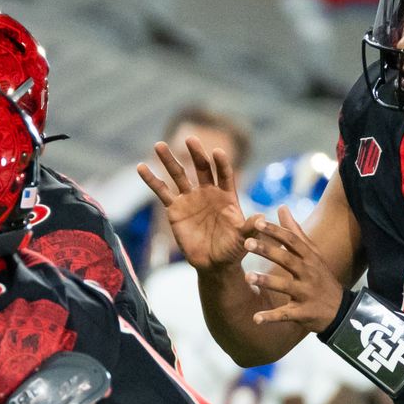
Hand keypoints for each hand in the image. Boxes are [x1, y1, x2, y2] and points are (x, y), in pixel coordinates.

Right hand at [137, 138, 248, 271]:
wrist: (214, 264)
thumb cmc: (233, 250)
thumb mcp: (244, 239)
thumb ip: (250, 227)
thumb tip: (262, 217)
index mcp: (227, 195)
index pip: (225, 174)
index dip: (221, 164)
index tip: (217, 152)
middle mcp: (208, 192)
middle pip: (202, 168)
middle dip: (196, 154)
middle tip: (190, 139)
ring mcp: (190, 198)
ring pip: (178, 175)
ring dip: (168, 160)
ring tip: (159, 145)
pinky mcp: (175, 208)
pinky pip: (162, 191)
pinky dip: (151, 179)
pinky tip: (141, 167)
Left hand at [245, 206, 344, 333]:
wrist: (342, 311)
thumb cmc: (321, 277)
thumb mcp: (312, 254)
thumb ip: (295, 231)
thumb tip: (281, 207)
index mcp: (309, 258)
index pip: (292, 240)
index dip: (276, 231)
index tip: (258, 222)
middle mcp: (309, 274)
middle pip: (287, 260)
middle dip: (267, 251)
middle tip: (247, 244)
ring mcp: (306, 294)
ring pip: (285, 286)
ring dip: (266, 282)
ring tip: (247, 276)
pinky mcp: (303, 313)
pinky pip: (285, 315)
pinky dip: (271, 317)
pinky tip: (255, 319)